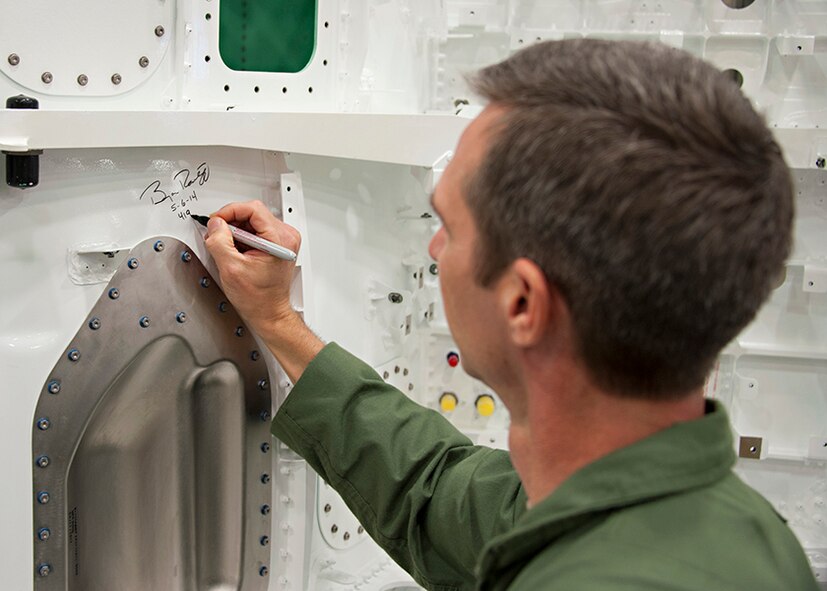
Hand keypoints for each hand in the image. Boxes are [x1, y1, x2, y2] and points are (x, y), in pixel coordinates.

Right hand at [204, 200, 300, 339]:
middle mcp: (286, 237)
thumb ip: (219, 241)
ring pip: (252, 221)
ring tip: (229, 249)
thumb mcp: (231, 268)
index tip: (216, 221)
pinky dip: (242, 238)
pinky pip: (256, 231)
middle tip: (217, 236)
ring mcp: (283, 240)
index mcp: (280, 239)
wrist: (269, 312)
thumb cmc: (258, 298)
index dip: (229, 211)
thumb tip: (215, 224)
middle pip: (252, 213)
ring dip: (235, 232)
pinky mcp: (277, 245)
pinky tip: (237, 252)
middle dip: (231, 223)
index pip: (253, 209)